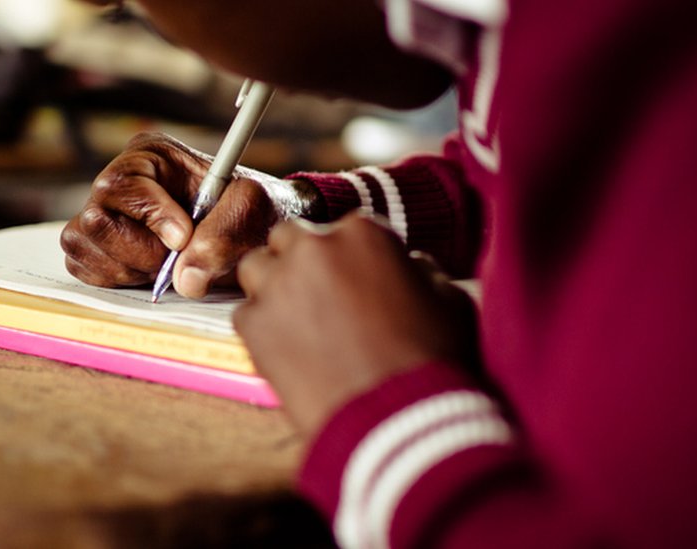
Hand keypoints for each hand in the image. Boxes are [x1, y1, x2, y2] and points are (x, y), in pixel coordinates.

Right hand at [61, 132, 317, 297]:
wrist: (252, 233)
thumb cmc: (252, 209)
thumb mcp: (253, 210)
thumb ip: (225, 235)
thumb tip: (187, 279)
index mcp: (151, 156)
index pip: (123, 184)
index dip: (150, 216)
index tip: (183, 238)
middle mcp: (121, 181)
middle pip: (96, 220)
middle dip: (140, 251)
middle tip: (177, 259)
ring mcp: (104, 213)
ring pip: (83, 244)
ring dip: (128, 268)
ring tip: (167, 265)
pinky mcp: (98, 246)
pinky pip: (83, 266)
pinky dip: (115, 278)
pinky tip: (148, 273)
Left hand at [234, 213, 479, 438]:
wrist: (398, 420)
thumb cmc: (432, 359)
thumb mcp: (451, 299)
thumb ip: (424, 270)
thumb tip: (411, 265)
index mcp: (362, 232)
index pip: (343, 229)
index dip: (350, 258)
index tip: (355, 282)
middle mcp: (313, 248)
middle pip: (290, 239)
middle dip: (302, 261)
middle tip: (320, 297)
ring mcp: (277, 285)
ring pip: (256, 267)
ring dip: (272, 285)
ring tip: (297, 320)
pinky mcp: (253, 327)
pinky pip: (246, 314)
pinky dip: (262, 328)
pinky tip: (288, 351)